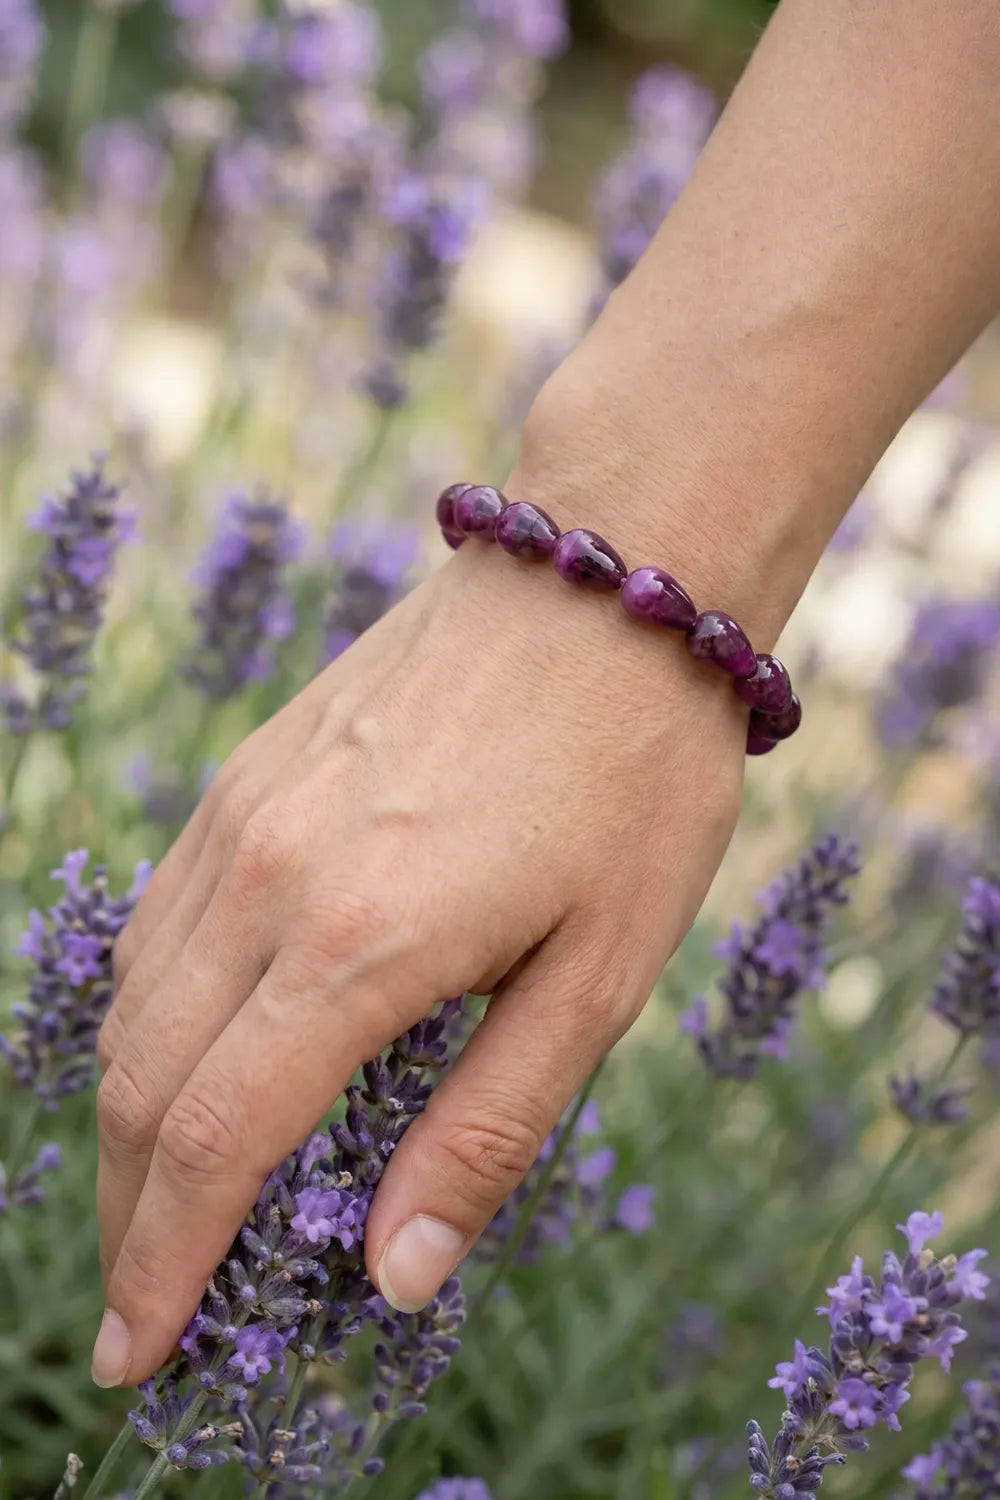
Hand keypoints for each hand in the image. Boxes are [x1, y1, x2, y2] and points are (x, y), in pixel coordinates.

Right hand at [92, 476, 745, 1387]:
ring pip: (132, 1002)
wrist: (606, 579)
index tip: (137, 1355)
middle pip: (143, 1085)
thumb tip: (397, 1273)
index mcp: (362, 942)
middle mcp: (269, 877)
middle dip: (129, 1214)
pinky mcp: (248, 774)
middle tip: (144, 1303)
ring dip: (128, 1120)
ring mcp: (244, 815)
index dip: (163, 1265)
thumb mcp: (601, 972)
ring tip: (156, 1200)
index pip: (212, 1144)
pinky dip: (148, 1014)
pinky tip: (180, 1051)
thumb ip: (490, 1126)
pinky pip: (160, 919)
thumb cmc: (633, 778)